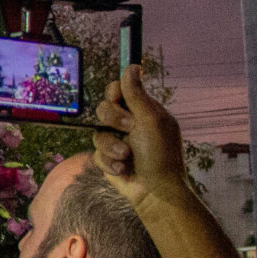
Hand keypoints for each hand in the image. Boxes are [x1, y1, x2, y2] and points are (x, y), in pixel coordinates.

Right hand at [92, 64, 188, 202]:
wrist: (155, 192)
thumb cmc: (160, 155)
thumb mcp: (151, 120)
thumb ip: (136, 94)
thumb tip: (132, 65)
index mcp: (144, 111)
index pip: (119, 90)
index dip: (114, 93)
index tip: (117, 99)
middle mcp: (130, 124)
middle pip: (104, 108)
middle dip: (113, 119)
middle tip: (128, 128)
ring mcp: (118, 142)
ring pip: (97, 132)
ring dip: (111, 145)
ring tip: (126, 156)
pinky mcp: (108, 159)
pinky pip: (96, 153)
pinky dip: (109, 162)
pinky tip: (123, 170)